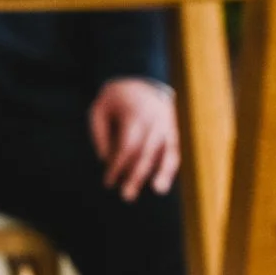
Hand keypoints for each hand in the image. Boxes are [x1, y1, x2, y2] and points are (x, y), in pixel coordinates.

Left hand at [88, 77, 179, 201]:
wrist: (140, 78)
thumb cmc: (114, 98)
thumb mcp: (99, 110)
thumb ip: (100, 134)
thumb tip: (105, 161)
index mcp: (134, 113)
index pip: (127, 146)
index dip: (118, 166)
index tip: (108, 182)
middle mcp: (154, 119)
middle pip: (147, 152)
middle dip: (136, 176)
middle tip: (127, 196)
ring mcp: (168, 123)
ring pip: (168, 151)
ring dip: (163, 172)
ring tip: (158, 190)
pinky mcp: (175, 127)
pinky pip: (175, 149)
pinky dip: (171, 165)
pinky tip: (164, 181)